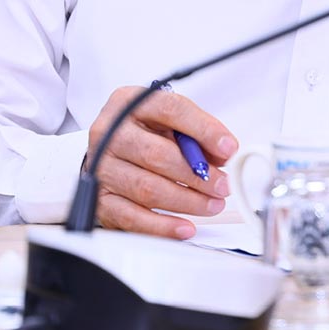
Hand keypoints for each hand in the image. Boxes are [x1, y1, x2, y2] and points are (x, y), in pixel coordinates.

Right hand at [84, 86, 238, 237]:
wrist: (109, 154)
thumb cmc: (145, 135)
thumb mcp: (170, 122)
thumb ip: (197, 133)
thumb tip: (224, 153)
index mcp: (128, 103)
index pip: (170, 109)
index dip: (203, 130)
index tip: (228, 148)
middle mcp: (109, 133)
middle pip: (157, 155)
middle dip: (198, 175)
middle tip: (222, 185)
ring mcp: (102, 167)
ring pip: (148, 189)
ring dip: (187, 201)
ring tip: (212, 204)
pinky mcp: (101, 199)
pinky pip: (133, 217)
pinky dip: (163, 226)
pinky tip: (185, 227)